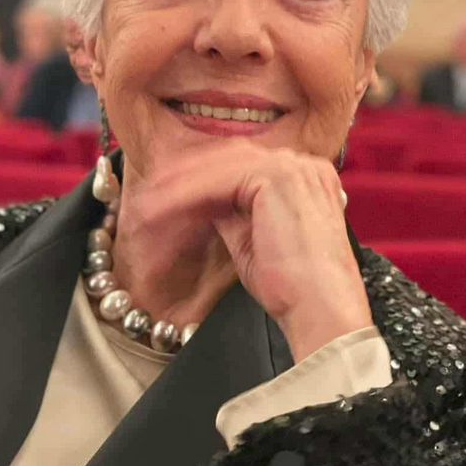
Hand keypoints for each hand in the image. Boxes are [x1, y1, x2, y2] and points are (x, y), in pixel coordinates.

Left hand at [127, 143, 371, 361]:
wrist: (319, 308)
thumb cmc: (292, 289)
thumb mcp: (253, 241)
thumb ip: (233, 214)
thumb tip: (202, 202)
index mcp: (305, 177)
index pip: (244, 164)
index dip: (202, 176)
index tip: (168, 192)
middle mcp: (303, 164)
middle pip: (229, 156)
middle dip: (185, 173)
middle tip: (149, 192)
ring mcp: (293, 167)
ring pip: (220, 166)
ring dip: (178, 184)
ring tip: (146, 205)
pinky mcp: (277, 178)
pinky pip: (218, 181)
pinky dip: (185, 194)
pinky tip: (160, 208)